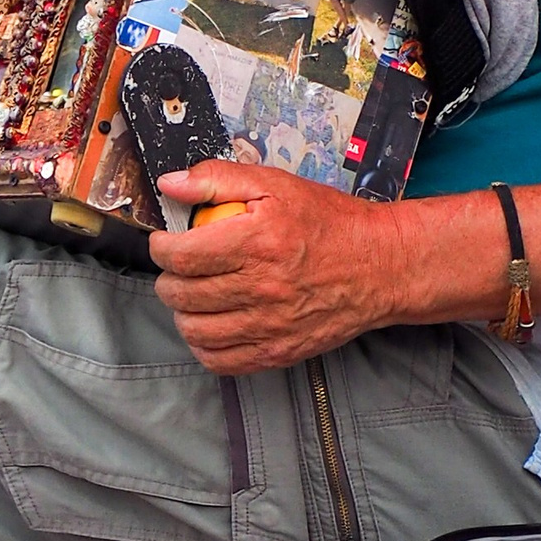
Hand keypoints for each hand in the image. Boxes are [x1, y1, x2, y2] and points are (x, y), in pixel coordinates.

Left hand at [150, 162, 410, 373]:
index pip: (180, 255)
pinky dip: (204, 345)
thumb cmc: (330, 223)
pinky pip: (220, 360)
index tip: (165, 242)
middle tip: (180, 267)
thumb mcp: (276, 185)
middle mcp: (261, 287)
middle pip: (181, 294)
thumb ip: (218, 179)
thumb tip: (170, 184)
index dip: (161, 248)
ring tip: (193, 295)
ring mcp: (270, 325)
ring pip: (194, 330)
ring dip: (183, 312)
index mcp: (257, 242)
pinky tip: (211, 324)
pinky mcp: (279, 351)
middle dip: (169, 278)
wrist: (380, 266)